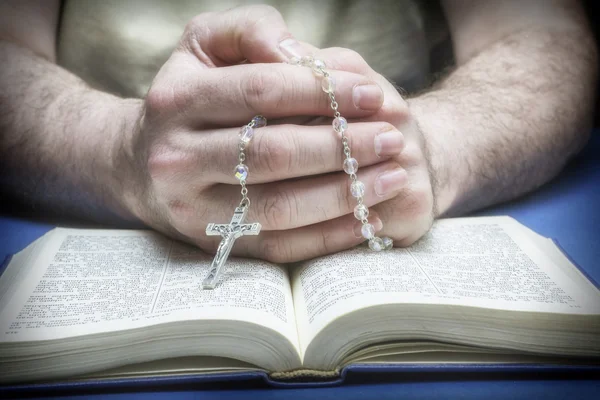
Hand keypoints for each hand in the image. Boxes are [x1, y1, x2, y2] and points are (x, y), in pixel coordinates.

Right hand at [115, 6, 408, 260]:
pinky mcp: (214, 245)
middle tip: (393, 139)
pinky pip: (279, 246)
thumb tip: (294, 53)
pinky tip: (368, 218)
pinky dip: (329, 236)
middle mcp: (177, 159)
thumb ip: (250, 30)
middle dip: (341, 147)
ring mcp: (193, 209)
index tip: (372, 94)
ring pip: (278, 207)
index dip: (322, 92)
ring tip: (393, 178)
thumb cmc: (191, 95)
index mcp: (177, 101)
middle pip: (272, 154)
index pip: (260, 91)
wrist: (142, 164)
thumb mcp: (205, 45)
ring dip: (344, 195)